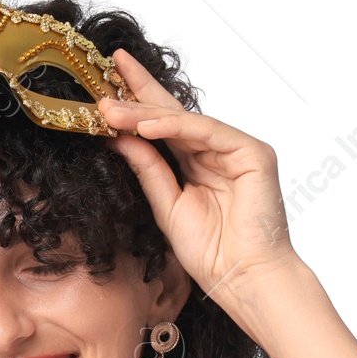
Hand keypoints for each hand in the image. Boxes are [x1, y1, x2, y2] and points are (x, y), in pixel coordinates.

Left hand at [99, 49, 303, 326]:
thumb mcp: (166, 206)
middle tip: (104, 79)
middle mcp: (216, 151)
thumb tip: (117, 135)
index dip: (134, 106)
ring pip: (185, 121)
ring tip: (111, 110)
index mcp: (196, 164)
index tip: (102, 90)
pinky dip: (176, 127)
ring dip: (145, 114)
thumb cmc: (211, 252)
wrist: (242, 278)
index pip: (161, 127)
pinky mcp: (253, 152)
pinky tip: (146, 127)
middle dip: (138, 95)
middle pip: (172, 114)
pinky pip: (207, 131)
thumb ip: (147, 169)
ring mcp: (236, 149)